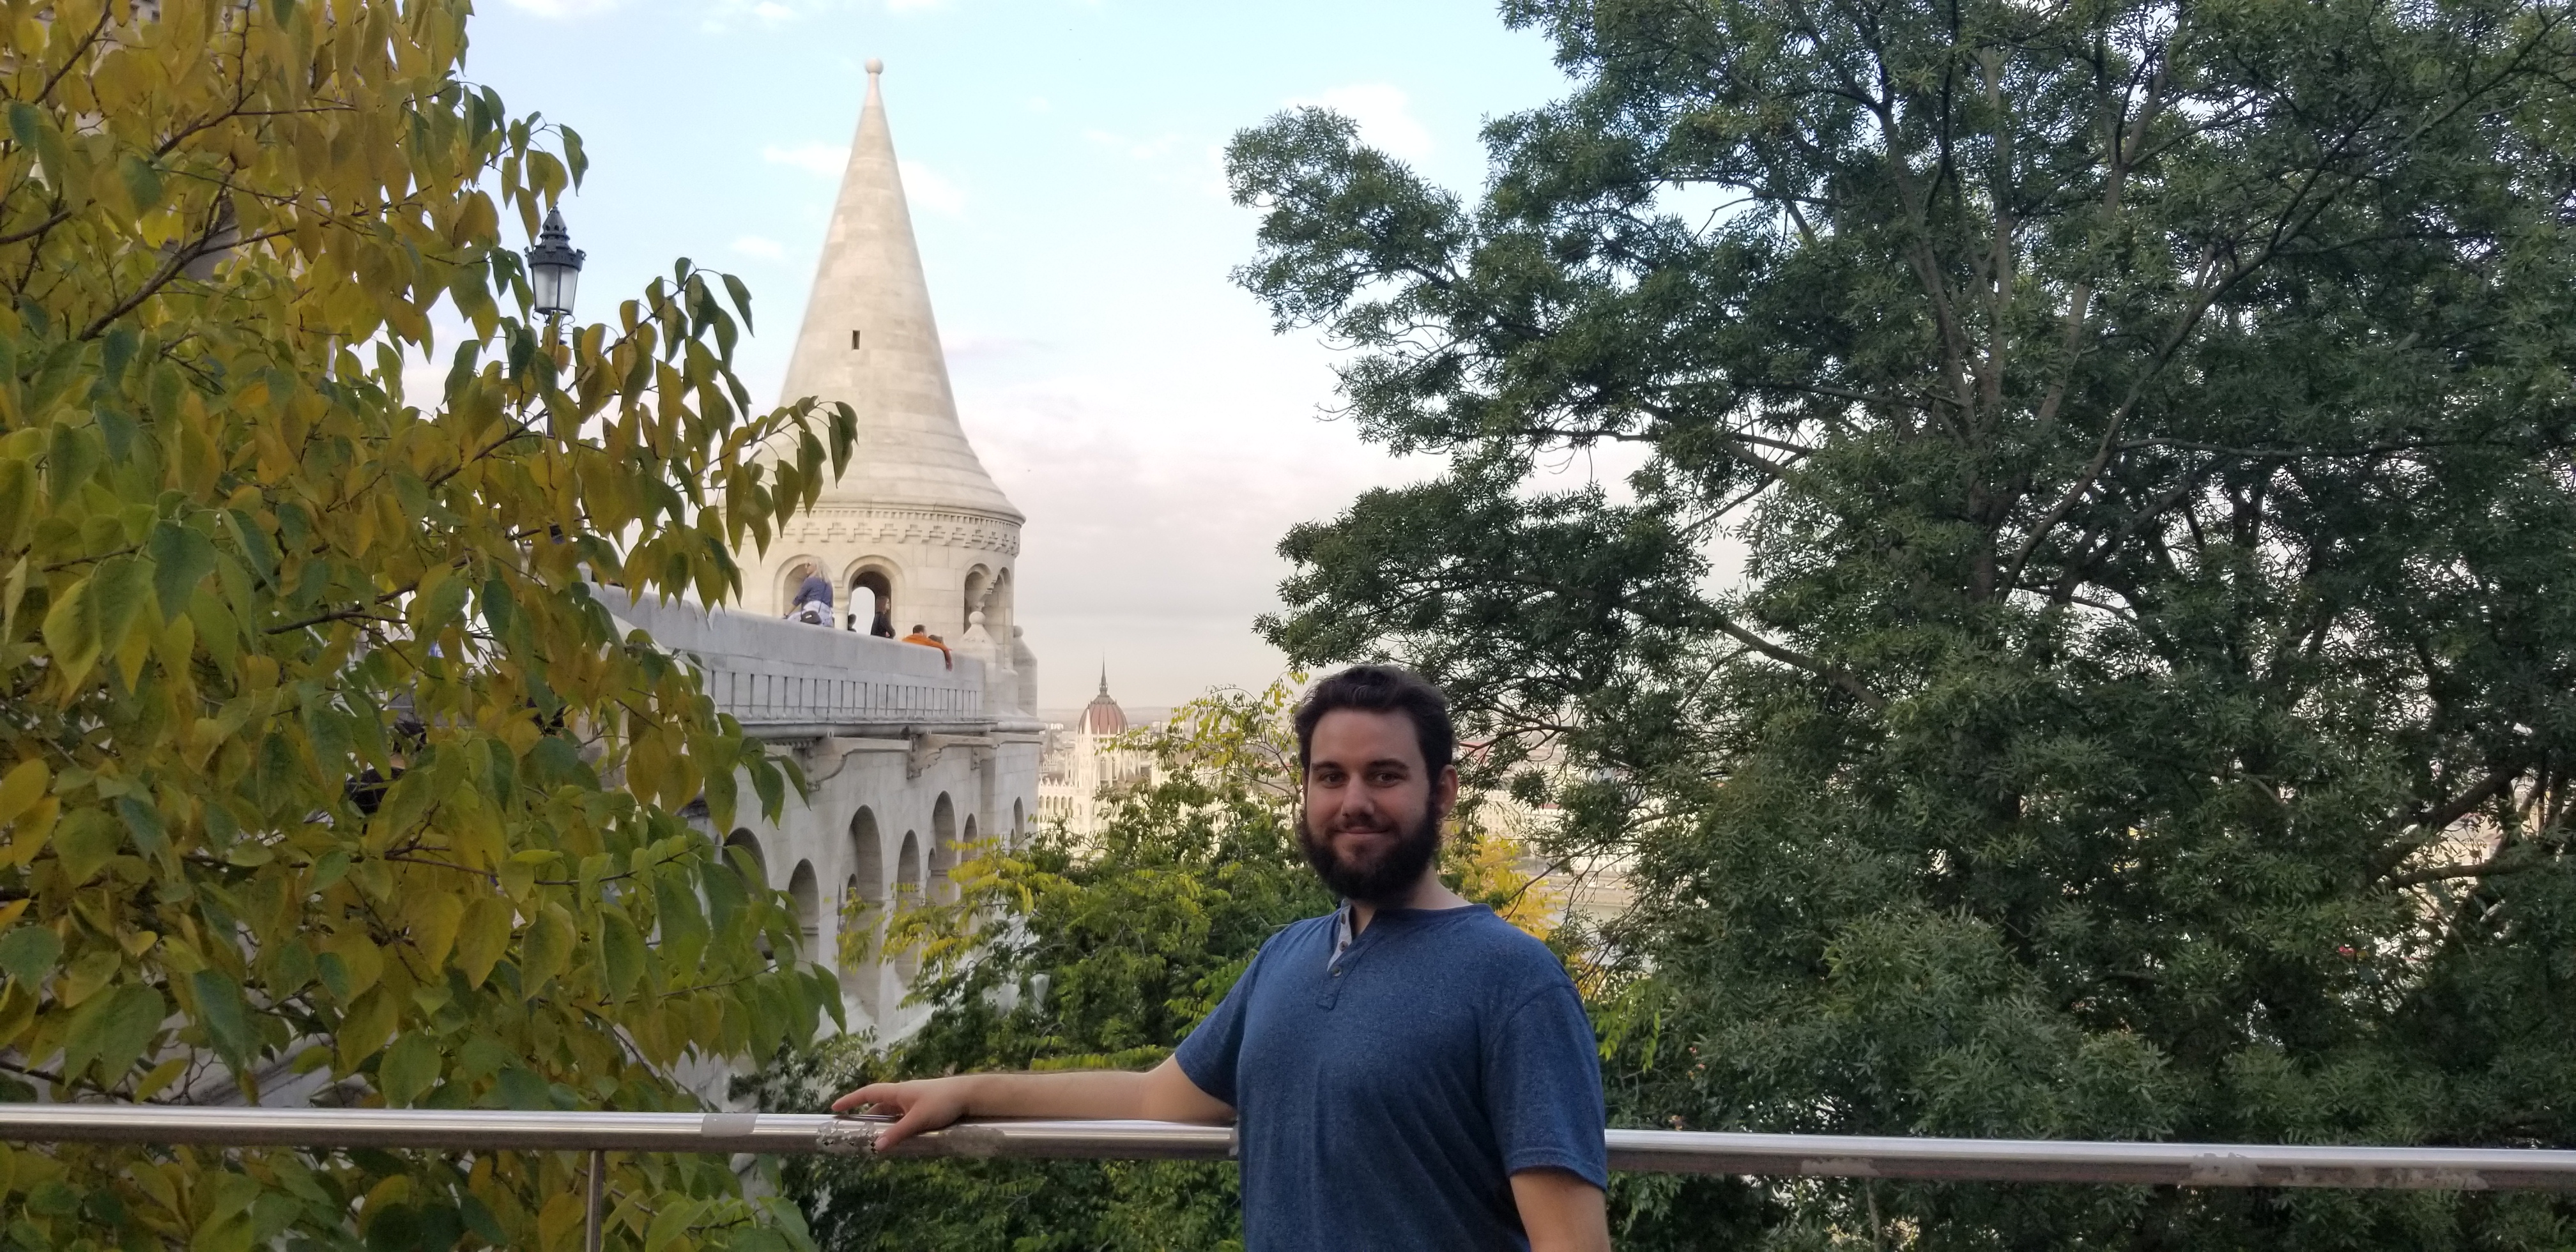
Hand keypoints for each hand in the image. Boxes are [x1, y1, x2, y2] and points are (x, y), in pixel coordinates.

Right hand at [831, 1076, 973, 1148]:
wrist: (970, 1095)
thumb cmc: (943, 1102)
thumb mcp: (918, 1120)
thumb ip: (897, 1134)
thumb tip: (876, 1147)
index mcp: (898, 1091)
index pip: (868, 1093)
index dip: (851, 1099)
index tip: (834, 1107)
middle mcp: (904, 1094)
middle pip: (879, 1104)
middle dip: (865, 1116)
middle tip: (854, 1131)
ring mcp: (914, 1101)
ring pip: (892, 1112)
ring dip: (882, 1123)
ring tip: (873, 1139)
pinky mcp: (924, 1108)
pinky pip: (903, 1116)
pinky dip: (895, 1125)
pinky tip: (896, 1137)